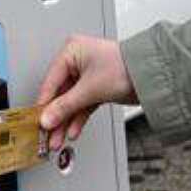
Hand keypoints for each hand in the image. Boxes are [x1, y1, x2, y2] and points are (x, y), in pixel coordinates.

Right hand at [38, 35, 136, 149]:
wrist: (152, 75)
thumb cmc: (126, 67)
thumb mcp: (90, 89)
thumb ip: (65, 106)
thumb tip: (47, 119)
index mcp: (72, 51)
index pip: (50, 81)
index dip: (44, 104)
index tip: (37, 120)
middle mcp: (78, 61)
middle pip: (60, 94)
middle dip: (55, 117)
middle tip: (47, 134)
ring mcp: (88, 75)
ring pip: (71, 102)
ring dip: (65, 121)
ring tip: (58, 139)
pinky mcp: (97, 88)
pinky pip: (82, 105)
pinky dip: (78, 118)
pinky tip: (73, 131)